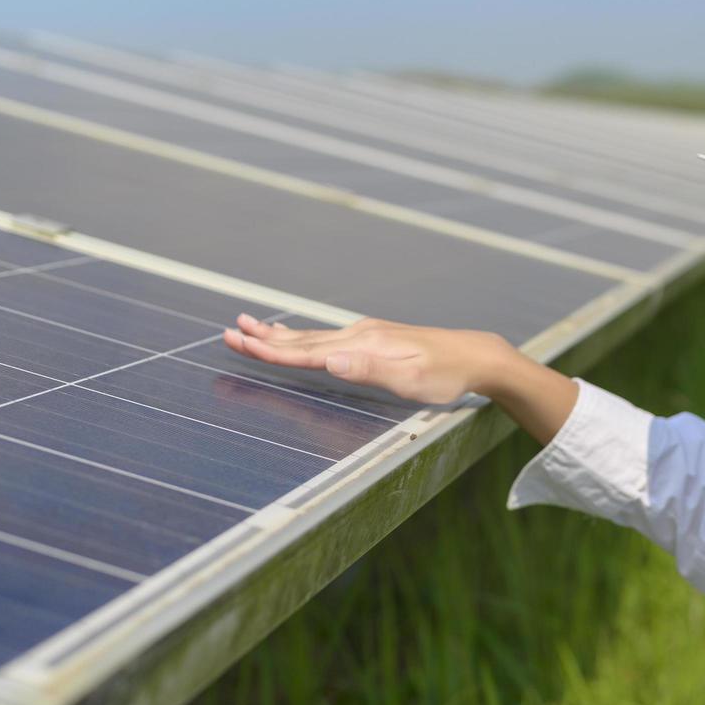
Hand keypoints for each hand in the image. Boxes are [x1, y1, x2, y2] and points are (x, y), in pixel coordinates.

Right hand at [222, 313, 513, 405]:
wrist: (474, 356)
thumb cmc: (444, 374)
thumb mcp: (409, 379)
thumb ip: (367, 370)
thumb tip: (329, 360)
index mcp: (362, 346)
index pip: (307, 352)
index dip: (271, 351)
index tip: (240, 343)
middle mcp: (359, 336)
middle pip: (302, 340)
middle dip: (264, 339)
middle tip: (229, 331)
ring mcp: (366, 336)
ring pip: (312, 337)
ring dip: (279, 335)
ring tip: (251, 325)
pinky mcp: (374, 340)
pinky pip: (328, 338)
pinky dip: (304, 338)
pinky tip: (299, 337)